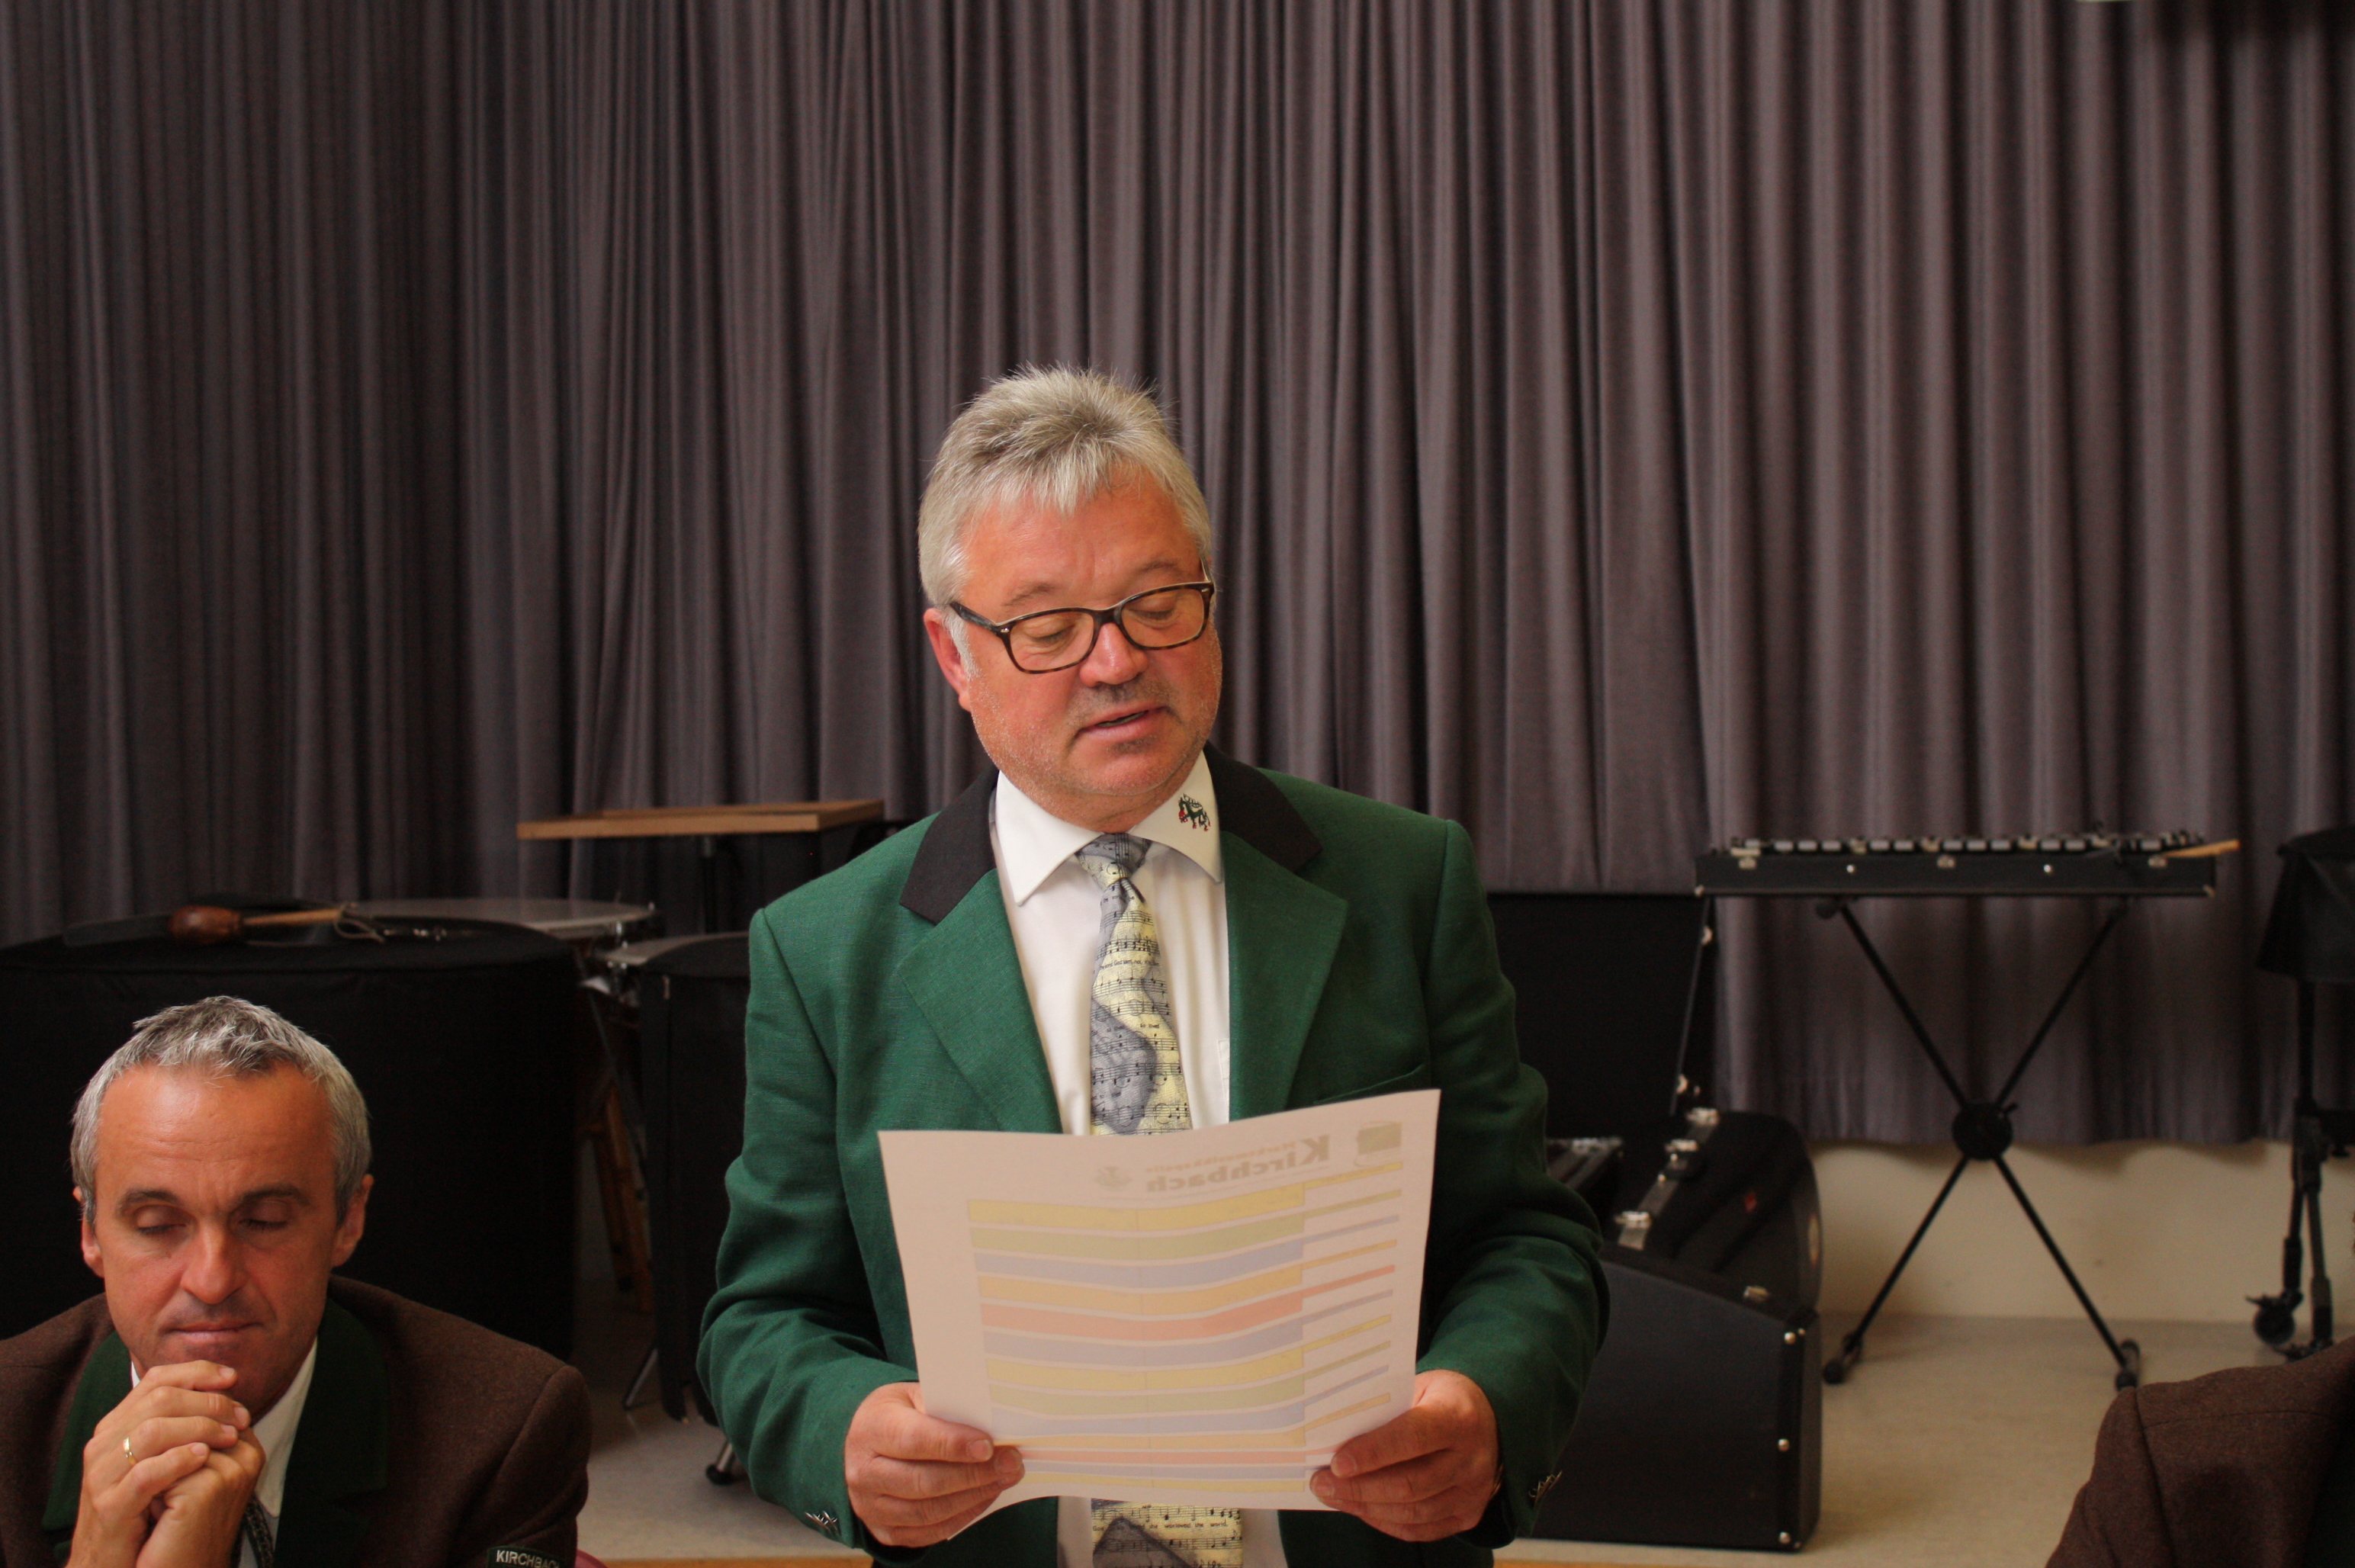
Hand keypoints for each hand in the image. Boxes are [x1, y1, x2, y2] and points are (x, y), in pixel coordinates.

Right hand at [67, 1362, 251, 1567]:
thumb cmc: (142, 1507)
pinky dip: (178, 1460)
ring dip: (200, 1428)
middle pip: (159, 1400)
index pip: (156, 1380)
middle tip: (241, 1416)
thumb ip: (179, 1424)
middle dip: (208, 1402)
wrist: (110, 1562)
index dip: (197, 1373)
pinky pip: (145, 1474)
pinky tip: (203, 1457)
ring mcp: (102, 1475)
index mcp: (115, 1426)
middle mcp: (103, 1445)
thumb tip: (226, 1393)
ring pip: (152, 1430)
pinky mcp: (110, 1506)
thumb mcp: (158, 1457)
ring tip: (231, 1437)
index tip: (232, 1379)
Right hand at [843, 1382, 1021, 1546]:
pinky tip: (984, 1497)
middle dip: (973, 1475)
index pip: (914, 1440)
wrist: (862, 1443)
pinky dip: (962, 1517)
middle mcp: (864, 1471)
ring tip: (1003, 1479)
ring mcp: (870, 1506)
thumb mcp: (912, 1396)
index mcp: (872, 1429)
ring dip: (973, 1497)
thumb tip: (991, 1422)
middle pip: (924, 1482)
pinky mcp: (883, 1529)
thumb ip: (944, 1407)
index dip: (953, 1445)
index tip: (988, 1446)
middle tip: (1010, 1463)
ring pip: (928, 1511)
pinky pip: (928, 1531)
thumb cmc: (897, 1414)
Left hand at [1311, 1369, 1500, 1541]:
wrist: (1492, 1420)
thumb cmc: (1443, 1399)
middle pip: (1409, 1484)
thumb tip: (1335, 1434)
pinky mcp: (1468, 1514)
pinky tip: (1361, 1509)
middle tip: (1322, 1483)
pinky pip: (1421, 1530)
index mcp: (1458, 1417)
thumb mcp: (1419, 1387)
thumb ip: (1386, 1409)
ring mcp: (1473, 1491)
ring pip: (1412, 1512)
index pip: (1412, 1438)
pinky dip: (1385, 1522)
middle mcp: (1471, 1458)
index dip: (1372, 1453)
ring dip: (1366, 1508)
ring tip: (1334, 1496)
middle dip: (1358, 1488)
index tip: (1336, 1463)